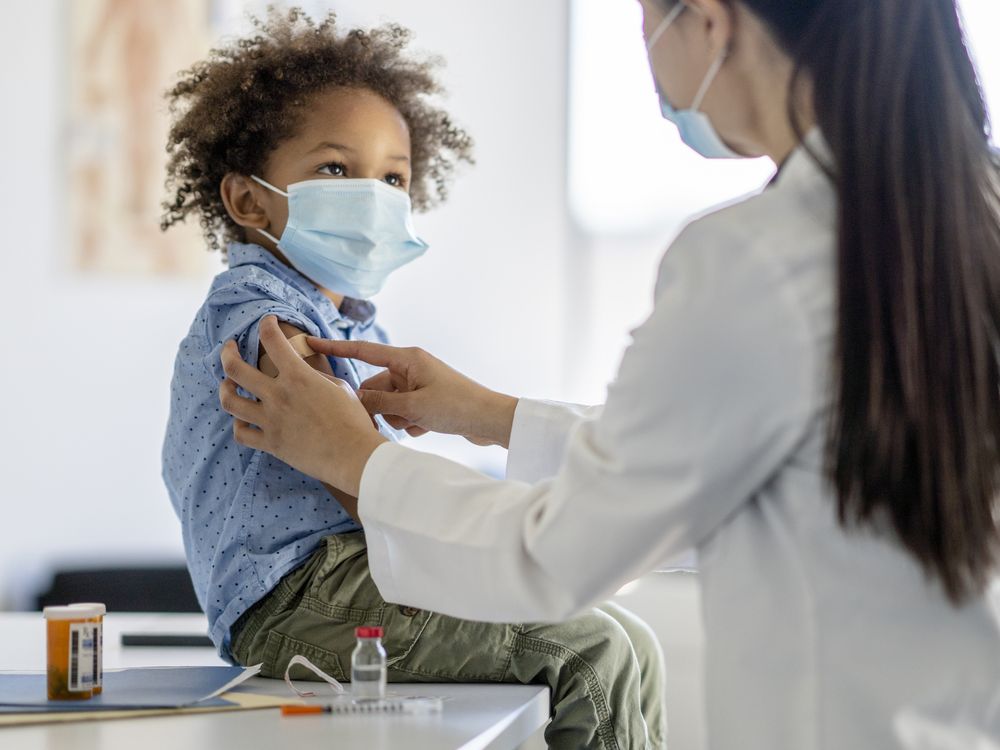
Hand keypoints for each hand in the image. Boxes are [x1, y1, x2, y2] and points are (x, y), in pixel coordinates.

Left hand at [218, 316, 386, 495]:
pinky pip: (241, 433)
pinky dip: (238, 425)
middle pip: (235, 368)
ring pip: (230, 401)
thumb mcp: (339, 388)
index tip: (268, 322)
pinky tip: (243, 420)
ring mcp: (270, 420)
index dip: (266, 324)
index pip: (272, 339)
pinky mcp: (271, 443)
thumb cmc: (353, 420)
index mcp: (298, 376)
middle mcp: (278, 395)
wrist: (354, 455)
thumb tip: (304, 376)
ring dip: (225, 388)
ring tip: (228, 384)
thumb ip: (315, 378)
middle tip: (229, 348)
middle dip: (227, 353)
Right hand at [303, 336, 518, 447]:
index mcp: (407, 359)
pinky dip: (411, 424)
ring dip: (398, 419)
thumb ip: (379, 402)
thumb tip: (353, 399)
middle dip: (381, 407)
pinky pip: (403, 414)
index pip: (363, 351)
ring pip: (388, 404)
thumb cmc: (456, 406)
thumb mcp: (412, 406)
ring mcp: (418, 385)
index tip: (310, 343)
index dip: (335, 349)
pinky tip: (428, 428)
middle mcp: (410, 368)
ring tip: (419, 424)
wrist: (489, 420)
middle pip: (375, 387)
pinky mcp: (425, 401)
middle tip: (399, 418)